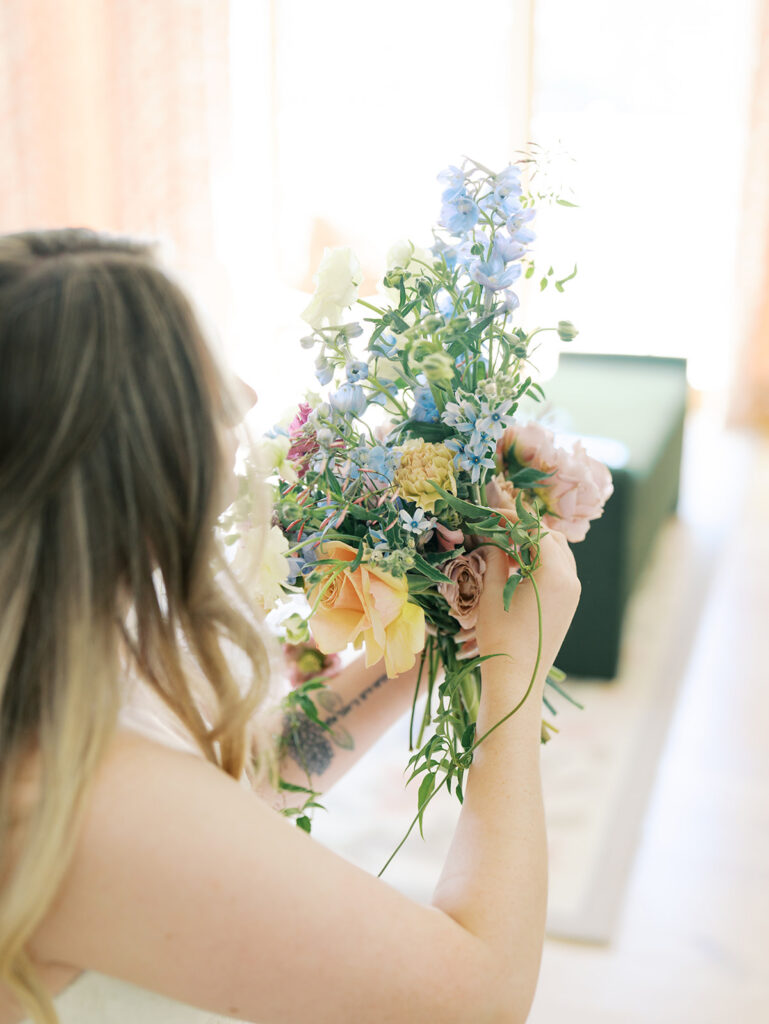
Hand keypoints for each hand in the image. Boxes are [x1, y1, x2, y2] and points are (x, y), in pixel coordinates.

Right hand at [474, 529, 580, 686]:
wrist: (518, 679)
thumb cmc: (500, 637)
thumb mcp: (491, 594)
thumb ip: (493, 560)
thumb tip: (491, 541)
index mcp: (553, 573)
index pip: (536, 530)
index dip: (512, 518)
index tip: (490, 514)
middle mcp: (571, 579)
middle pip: (551, 537)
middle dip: (524, 528)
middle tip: (496, 528)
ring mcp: (573, 593)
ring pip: (558, 553)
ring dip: (534, 544)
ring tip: (504, 547)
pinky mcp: (569, 604)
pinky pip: (559, 570)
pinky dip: (540, 561)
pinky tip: (516, 567)